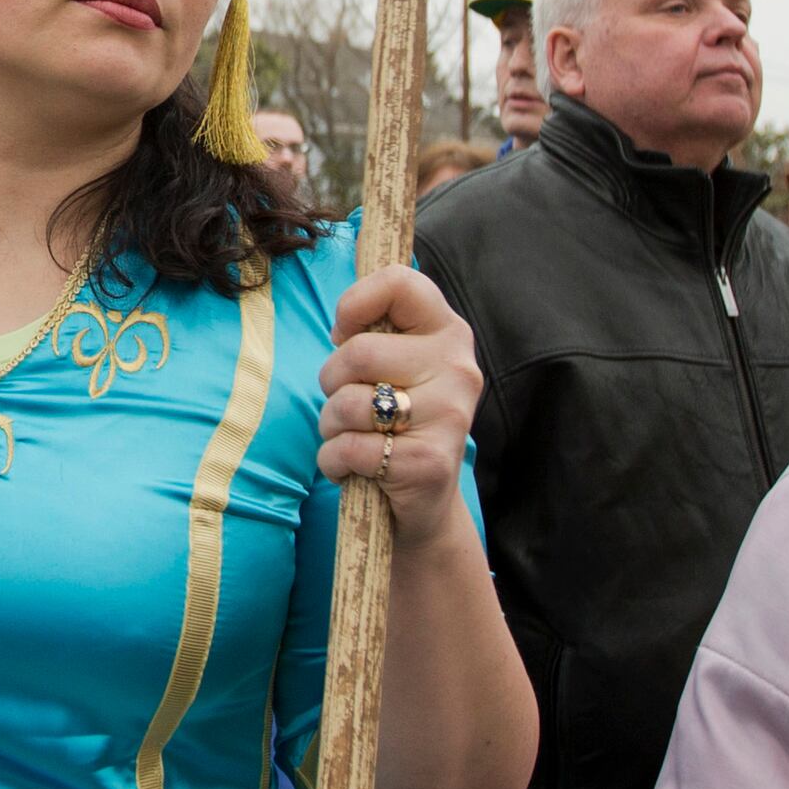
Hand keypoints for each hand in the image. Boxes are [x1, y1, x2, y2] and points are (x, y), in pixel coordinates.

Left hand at [316, 262, 483, 527]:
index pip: (400, 284)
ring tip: (352, 436)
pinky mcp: (428, 463)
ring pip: (348, 403)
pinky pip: (349, 449)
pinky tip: (353, 468)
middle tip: (347, 403)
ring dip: (330, 425)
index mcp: (449, 333)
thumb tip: (347, 301)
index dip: (355, 303)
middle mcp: (458, 368)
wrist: (425, 505)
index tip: (344, 333)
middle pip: (358, 352)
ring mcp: (449, 415)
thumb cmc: (396, 423)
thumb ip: (377, 328)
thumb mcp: (396, 366)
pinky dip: (333, 461)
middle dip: (331, 381)